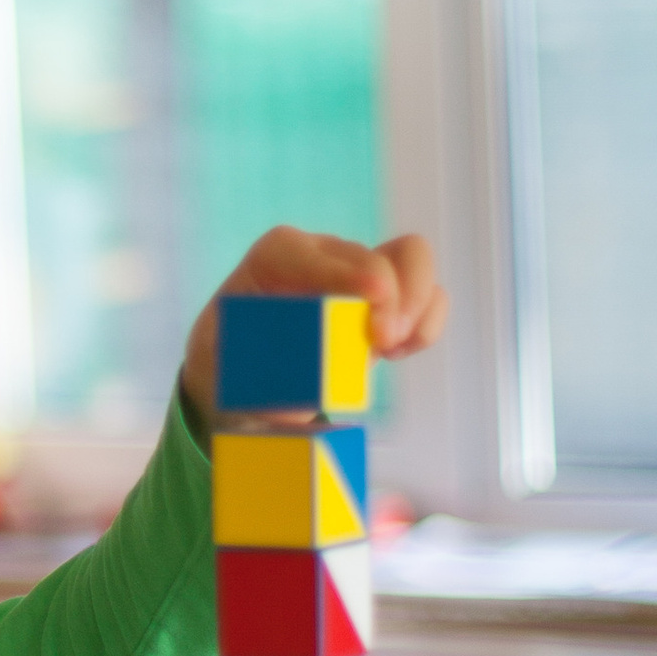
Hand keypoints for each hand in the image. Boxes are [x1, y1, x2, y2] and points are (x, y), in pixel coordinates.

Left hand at [180, 228, 447, 425]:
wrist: (240, 375)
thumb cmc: (230, 367)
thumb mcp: (228, 370)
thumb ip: (257, 378)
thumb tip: (299, 402)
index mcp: (274, 260)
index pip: (310, 253)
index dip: (345, 272)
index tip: (371, 298)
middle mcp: (322, 257)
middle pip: (378, 255)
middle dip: (393, 295)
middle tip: (383, 341)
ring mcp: (358, 275)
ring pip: (411, 262)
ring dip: (417, 305)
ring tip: (393, 348)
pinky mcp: (384, 302)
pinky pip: (427, 295)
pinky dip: (427, 321)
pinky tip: (401, 351)